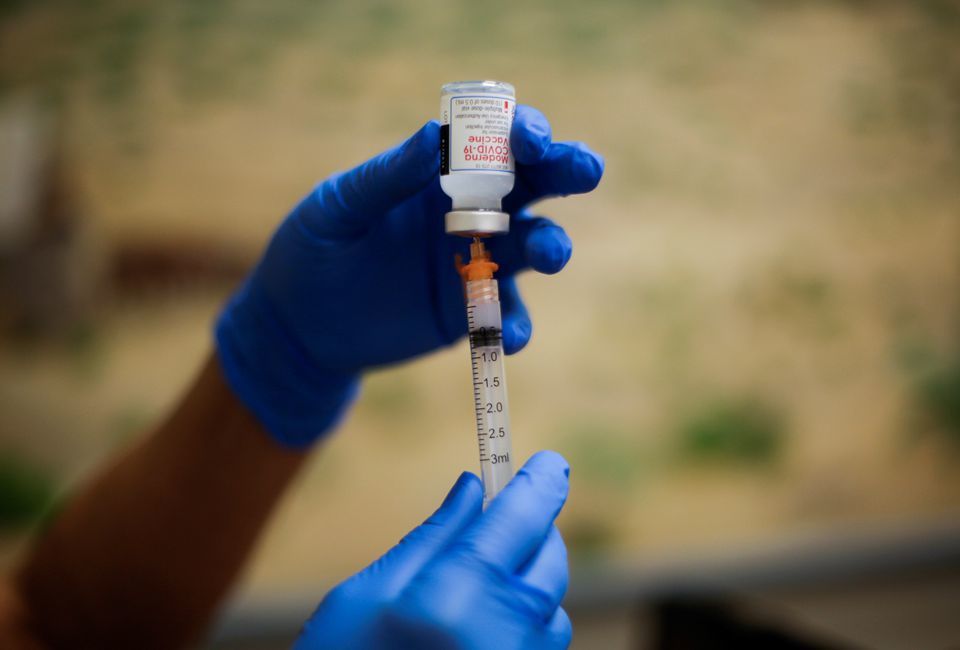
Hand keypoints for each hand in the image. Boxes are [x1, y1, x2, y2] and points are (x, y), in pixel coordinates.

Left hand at [216, 107, 603, 445]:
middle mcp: (469, 211)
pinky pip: (506, 313)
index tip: (528, 138)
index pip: (494, 140)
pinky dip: (514, 323)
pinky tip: (507, 336)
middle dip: (567, 170)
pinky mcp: (470, 311)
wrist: (300, 326)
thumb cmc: (313, 249)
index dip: (521, 131)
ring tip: (550, 254)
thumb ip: (387, 178)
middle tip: (586, 169)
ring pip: (533, 244)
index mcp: (439, 173)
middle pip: (534, 183)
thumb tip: (433, 136)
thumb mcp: (341, 209)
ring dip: (551, 244)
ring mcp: (475, 262)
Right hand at [294, 451, 571, 649]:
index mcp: (455, 597)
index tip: (549, 463)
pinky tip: (486, 620)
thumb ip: (431, 538)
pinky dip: (526, 622)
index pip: (521, 519)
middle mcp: (501, 637)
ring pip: (552, 606)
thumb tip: (473, 489)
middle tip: (506, 513)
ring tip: (485, 575)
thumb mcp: (365, 595)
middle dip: (534, 529)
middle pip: (549, 560)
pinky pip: (542, 646)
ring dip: (530, 579)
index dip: (540, 483)